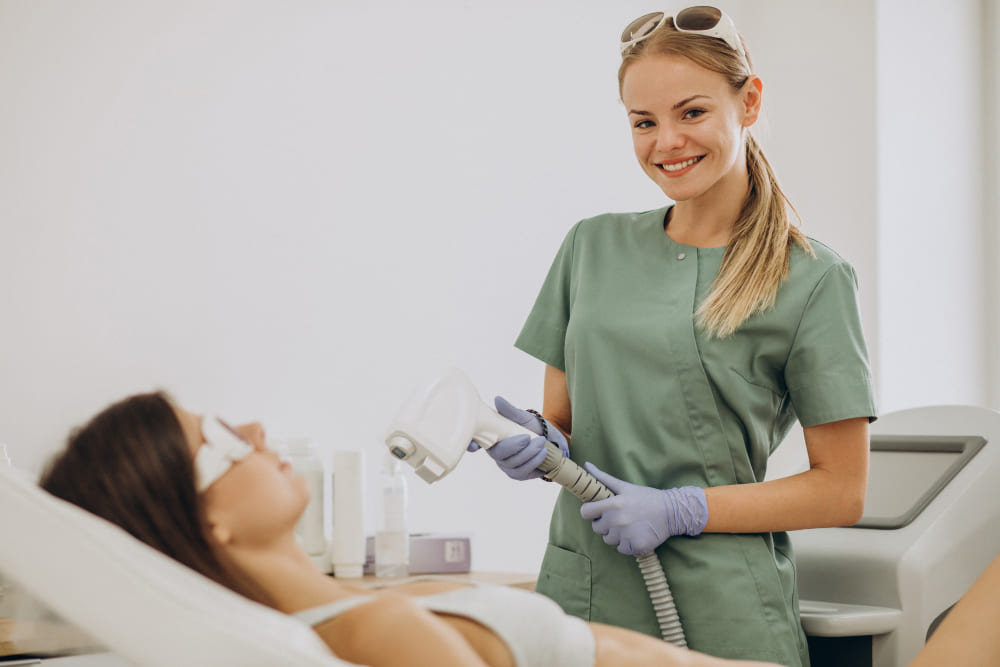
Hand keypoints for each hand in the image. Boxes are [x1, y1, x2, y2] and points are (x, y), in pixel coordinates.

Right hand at [466, 396, 568, 480]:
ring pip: (512, 464)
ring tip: (541, 441)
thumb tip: (498, 399)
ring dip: (529, 453)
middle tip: (528, 437)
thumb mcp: (523, 417)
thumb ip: (510, 411)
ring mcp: (505, 465)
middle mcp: (495, 452)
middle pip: (498, 454)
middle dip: (514, 446)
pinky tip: (543, 452)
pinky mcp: (517, 474)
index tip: (474, 446)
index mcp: (492, 436)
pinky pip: (522, 472)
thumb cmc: (533, 427)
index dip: (472, 445)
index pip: (476, 442)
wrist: (552, 441)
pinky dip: (534, 461)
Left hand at [579, 462, 707, 555]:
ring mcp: (627, 535)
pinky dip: (627, 544)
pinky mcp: (637, 546)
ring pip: (609, 540)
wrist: (672, 512)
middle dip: (604, 524)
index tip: (598, 511)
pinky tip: (635, 534)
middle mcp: (618, 521)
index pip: (586, 512)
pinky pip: (621, 549)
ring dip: (615, 535)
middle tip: (618, 518)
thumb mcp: (625, 486)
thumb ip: (603, 478)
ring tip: (628, 526)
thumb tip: (586, 465)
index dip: (590, 512)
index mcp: (614, 504)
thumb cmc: (647, 497)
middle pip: (597, 528)